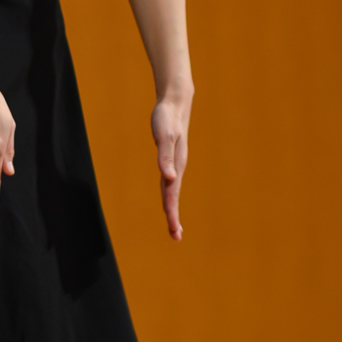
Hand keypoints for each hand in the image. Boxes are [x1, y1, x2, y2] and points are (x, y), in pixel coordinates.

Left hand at [151, 87, 191, 239]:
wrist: (175, 104)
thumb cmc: (167, 118)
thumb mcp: (165, 135)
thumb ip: (165, 156)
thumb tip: (169, 178)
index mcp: (176, 165)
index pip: (172, 194)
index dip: (172, 212)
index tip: (174, 229)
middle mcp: (176, 168)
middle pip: (173, 197)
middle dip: (174, 217)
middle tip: (176, 237)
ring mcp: (174, 164)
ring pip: (172, 191)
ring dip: (173, 209)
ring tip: (174, 227)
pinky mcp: (170, 160)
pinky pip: (169, 182)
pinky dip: (170, 195)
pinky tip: (170, 200)